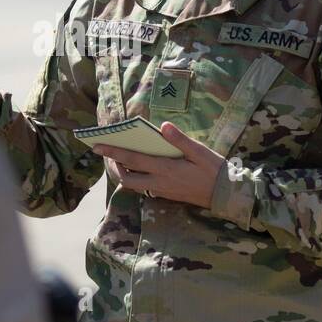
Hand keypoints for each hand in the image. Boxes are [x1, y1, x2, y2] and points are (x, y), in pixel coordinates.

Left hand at [91, 122, 222, 209]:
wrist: (225, 195)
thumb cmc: (214, 170)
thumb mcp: (200, 152)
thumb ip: (180, 140)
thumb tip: (163, 126)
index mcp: (166, 168)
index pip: (133, 159)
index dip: (113, 152)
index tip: (97, 146)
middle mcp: (159, 182)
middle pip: (126, 177)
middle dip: (113, 166)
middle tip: (106, 154)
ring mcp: (161, 190)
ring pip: (133, 184)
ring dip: (122, 173)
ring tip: (119, 159)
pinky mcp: (166, 195)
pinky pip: (143, 187)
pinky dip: (135, 177)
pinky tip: (137, 167)